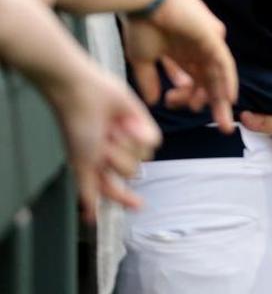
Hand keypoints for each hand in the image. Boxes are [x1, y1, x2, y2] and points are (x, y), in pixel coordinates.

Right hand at [41, 61, 161, 222]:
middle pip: (132, 171)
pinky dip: (139, 132)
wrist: (85, 94)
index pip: (116, 188)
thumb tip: (89, 216)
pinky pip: (154, 140)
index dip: (126, 199)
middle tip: (102, 142)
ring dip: (125, 143)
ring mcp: (131, 139)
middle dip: (117, 157)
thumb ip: (88, 190)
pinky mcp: (143, 123)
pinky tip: (125, 121)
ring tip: (110, 129)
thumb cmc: (77, 127)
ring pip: (144, 156)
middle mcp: (116, 154)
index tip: (138, 206)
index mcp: (99, 166)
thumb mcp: (81, 163)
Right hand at [122, 0, 236, 131]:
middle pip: (209, 80)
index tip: (176, 107)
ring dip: (220, 97)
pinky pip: (224, 63)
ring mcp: (206, 43)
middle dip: (213, 104)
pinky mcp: (212, 38)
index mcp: (182, 51)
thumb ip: (149, 80)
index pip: (192, 78)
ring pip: (218, 75)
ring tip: (223, 119)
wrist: (143, 0)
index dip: (188, 96)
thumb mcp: (144, 59)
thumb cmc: (141, 24)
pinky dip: (228, 80)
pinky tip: (229, 99)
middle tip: (221, 126)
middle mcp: (197, 48)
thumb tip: (152, 102)